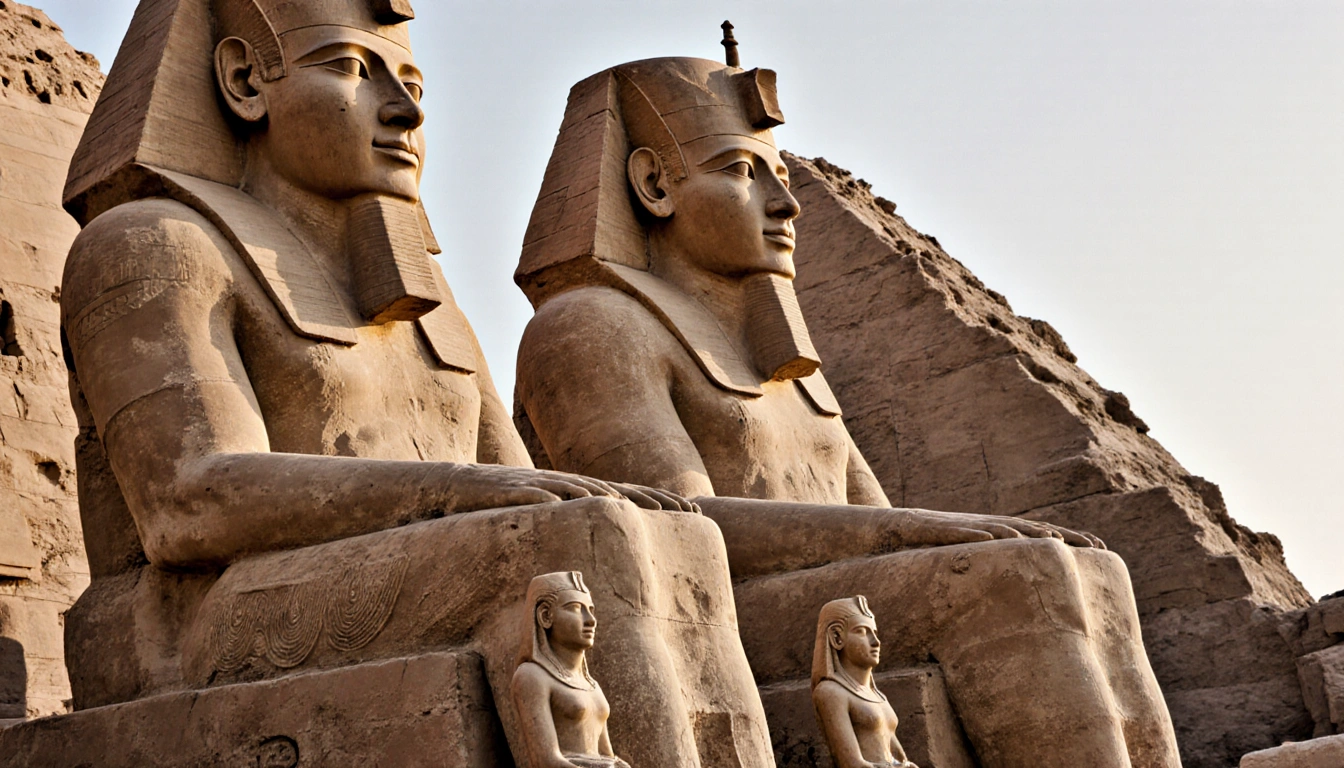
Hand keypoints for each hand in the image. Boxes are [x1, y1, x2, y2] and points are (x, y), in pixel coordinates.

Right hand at [437, 465, 699, 514]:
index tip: (691, 512)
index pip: (625, 496)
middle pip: (614, 490)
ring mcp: (541, 484)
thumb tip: (602, 549)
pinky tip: (571, 504)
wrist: (457, 486)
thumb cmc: (503, 505)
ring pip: (580, 489)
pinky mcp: (514, 490)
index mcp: (577, 492)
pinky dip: (554, 497)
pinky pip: (536, 493)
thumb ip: (572, 527)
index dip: (658, 501)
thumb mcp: (545, 517)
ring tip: (636, 506)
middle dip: (648, 498)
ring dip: (608, 496)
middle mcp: (565, 484)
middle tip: (682, 509)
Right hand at [892, 509, 1104, 548]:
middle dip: (1062, 535)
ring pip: (999, 526)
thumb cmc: (930, 546)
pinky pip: (961, 531)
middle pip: (1029, 528)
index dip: (1069, 539)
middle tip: (1094, 545)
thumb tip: (1020, 589)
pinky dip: (980, 534)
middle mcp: (986, 526)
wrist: (890, 529)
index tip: (1101, 547)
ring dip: (1026, 532)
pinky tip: (996, 538)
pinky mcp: (939, 528)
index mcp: (996, 533)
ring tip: (1052, 538)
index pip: (1038, 535)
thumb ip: (993, 567)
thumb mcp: (966, 559)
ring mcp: (964, 525)